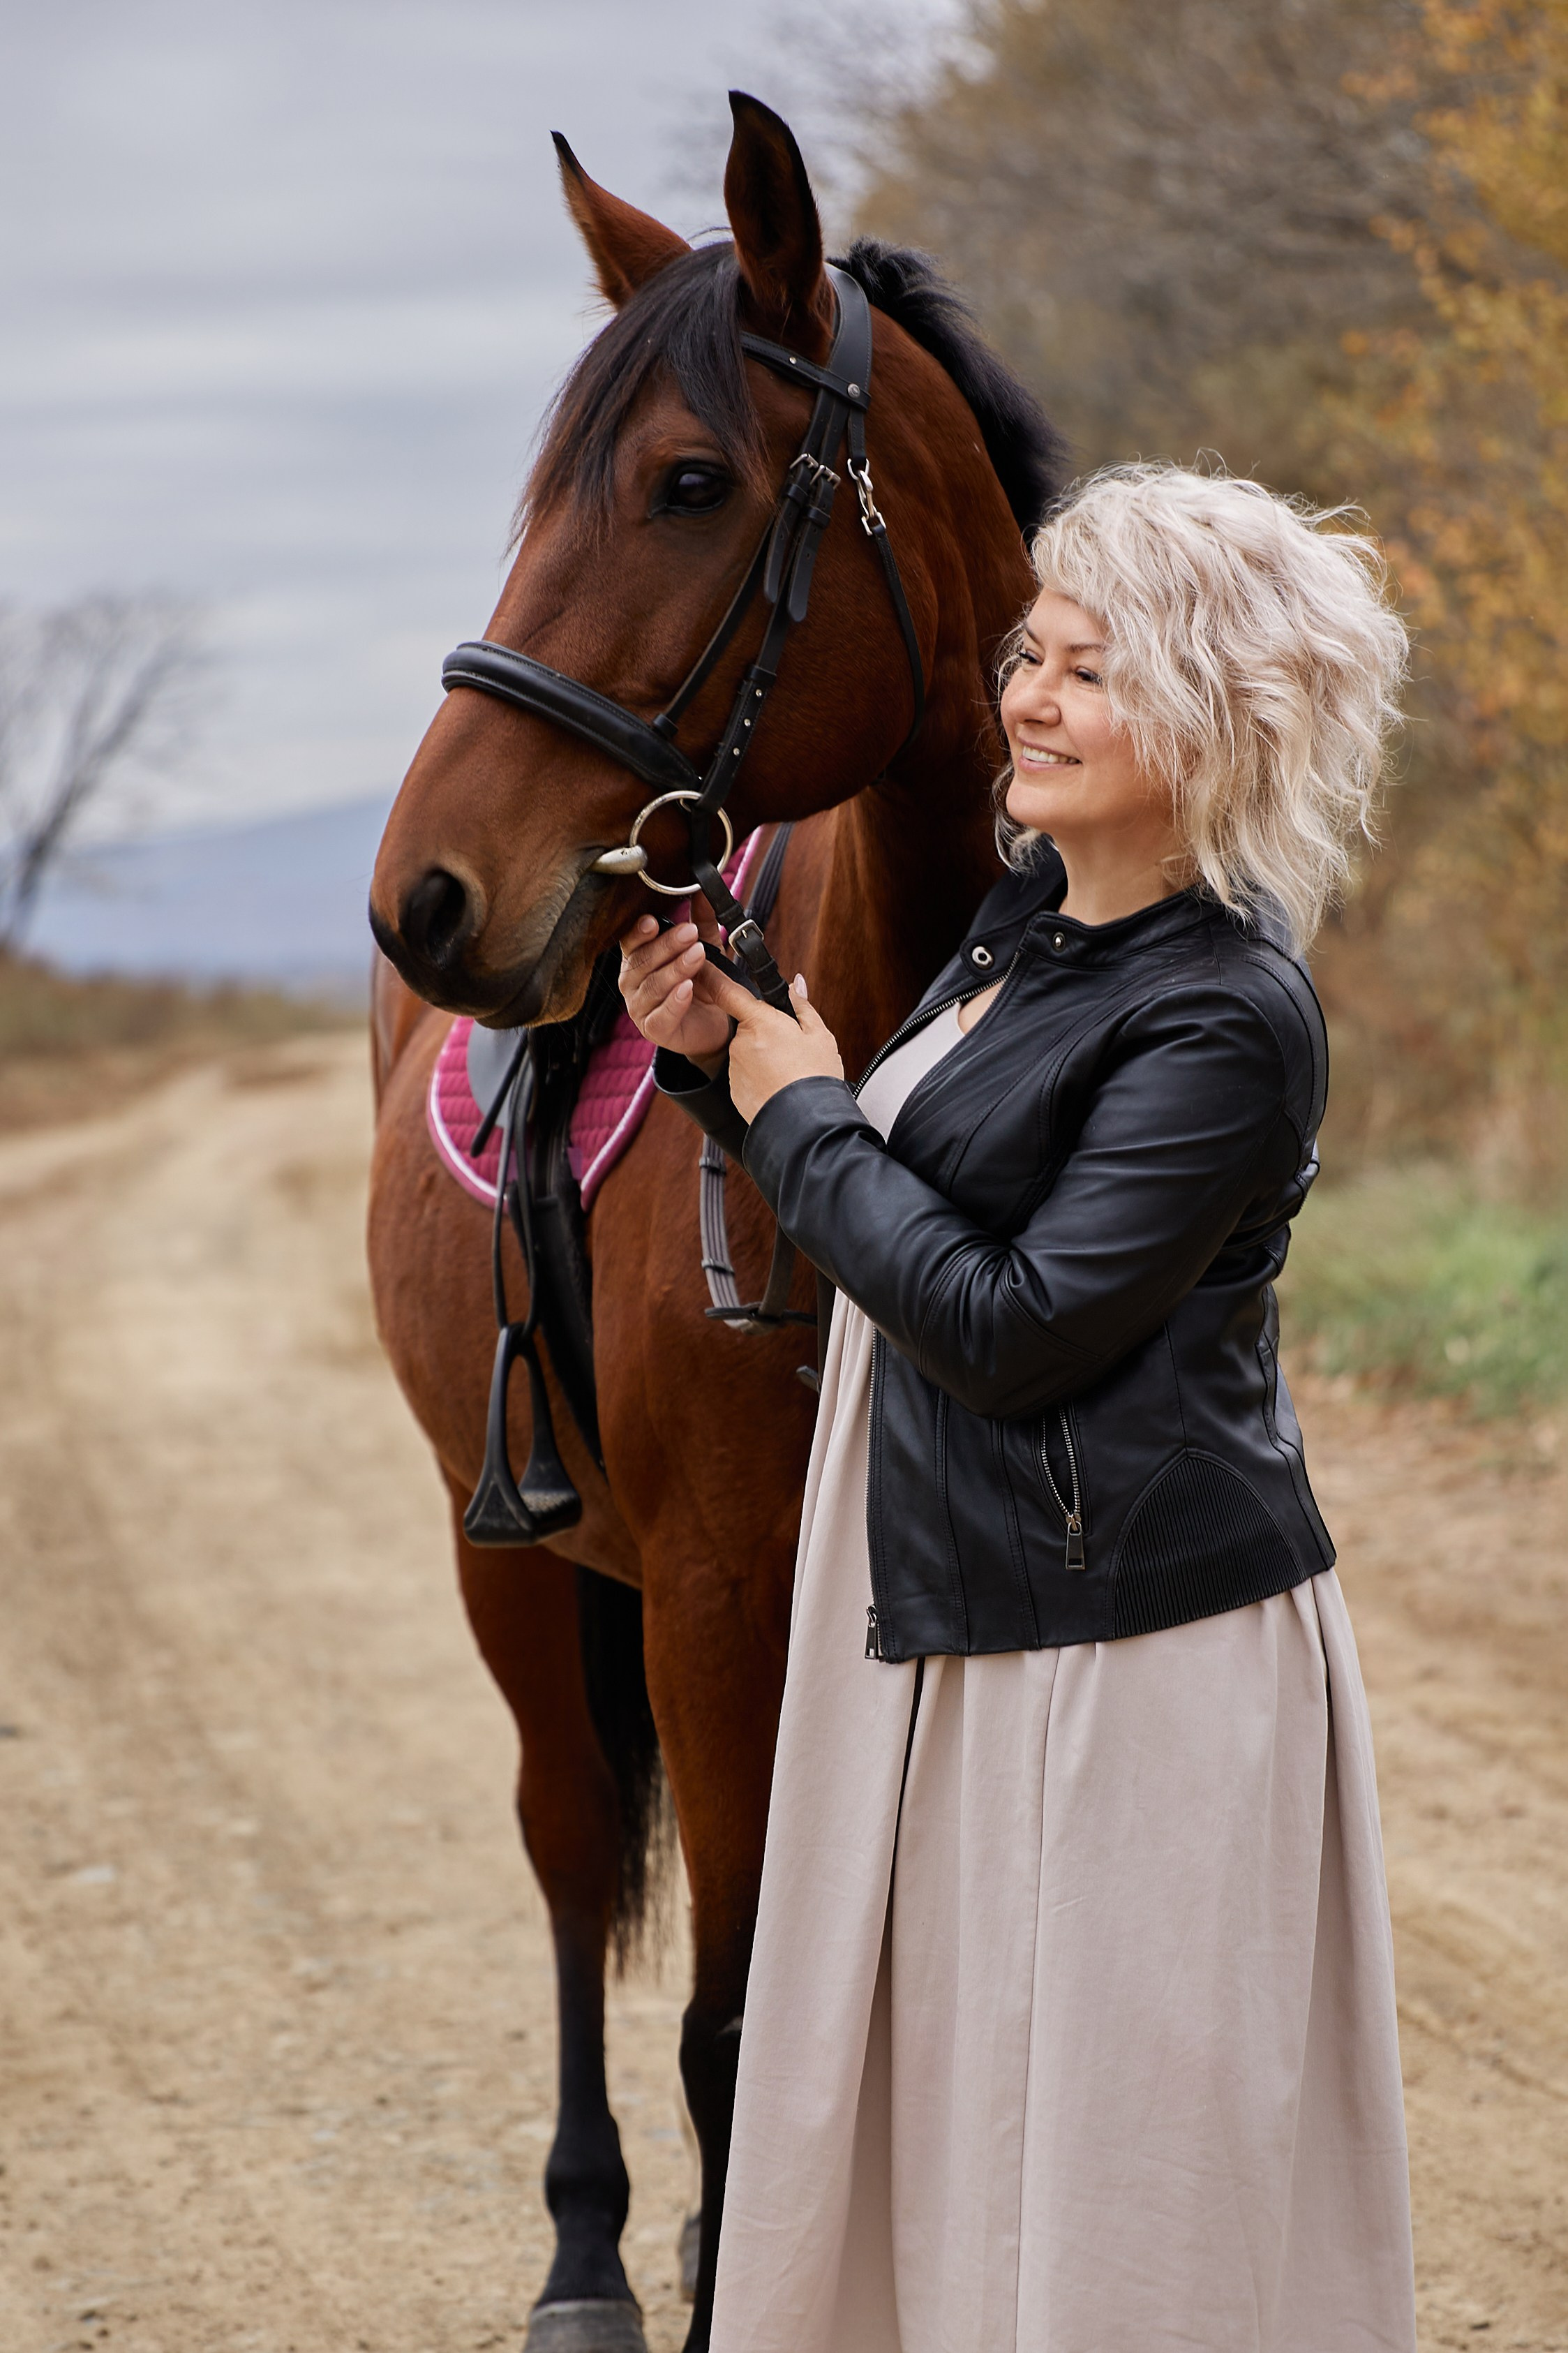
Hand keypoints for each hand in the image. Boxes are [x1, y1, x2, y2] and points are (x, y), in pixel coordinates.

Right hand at [618, 902, 731, 1071]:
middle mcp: (632, 982)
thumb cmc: (702, 983)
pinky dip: (674, 1002)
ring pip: (652, 986)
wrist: (716, 1022)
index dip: (639, 932)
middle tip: (691, 933)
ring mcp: (639, 1008)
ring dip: (675, 969)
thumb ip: (702, 922)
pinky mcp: (653, 1029)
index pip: (630, 942)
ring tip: (697, 956)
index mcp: (638, 959)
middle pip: (643, 961)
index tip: (654, 921)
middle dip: (667, 946)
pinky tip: (687, 989)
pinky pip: (661, 1015)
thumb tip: (704, 891)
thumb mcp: (705, 947)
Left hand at [697, 965, 843, 1121]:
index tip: (699, 966)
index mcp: (759, 1022)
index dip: (712, 976)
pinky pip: (747, 1075)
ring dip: (765, 1057)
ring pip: (749, 1052)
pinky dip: (761, 1078)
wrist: (805, 1123)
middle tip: (793, 1048)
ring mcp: (735, 1068)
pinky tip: (780, 1086)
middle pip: (749, 1027)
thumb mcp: (818, 1034)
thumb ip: (801, 1006)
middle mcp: (740, 1043)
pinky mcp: (735, 1090)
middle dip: (766, 1032)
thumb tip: (795, 985)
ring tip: (790, 1072)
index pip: (727, 992)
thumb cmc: (814, 1076)